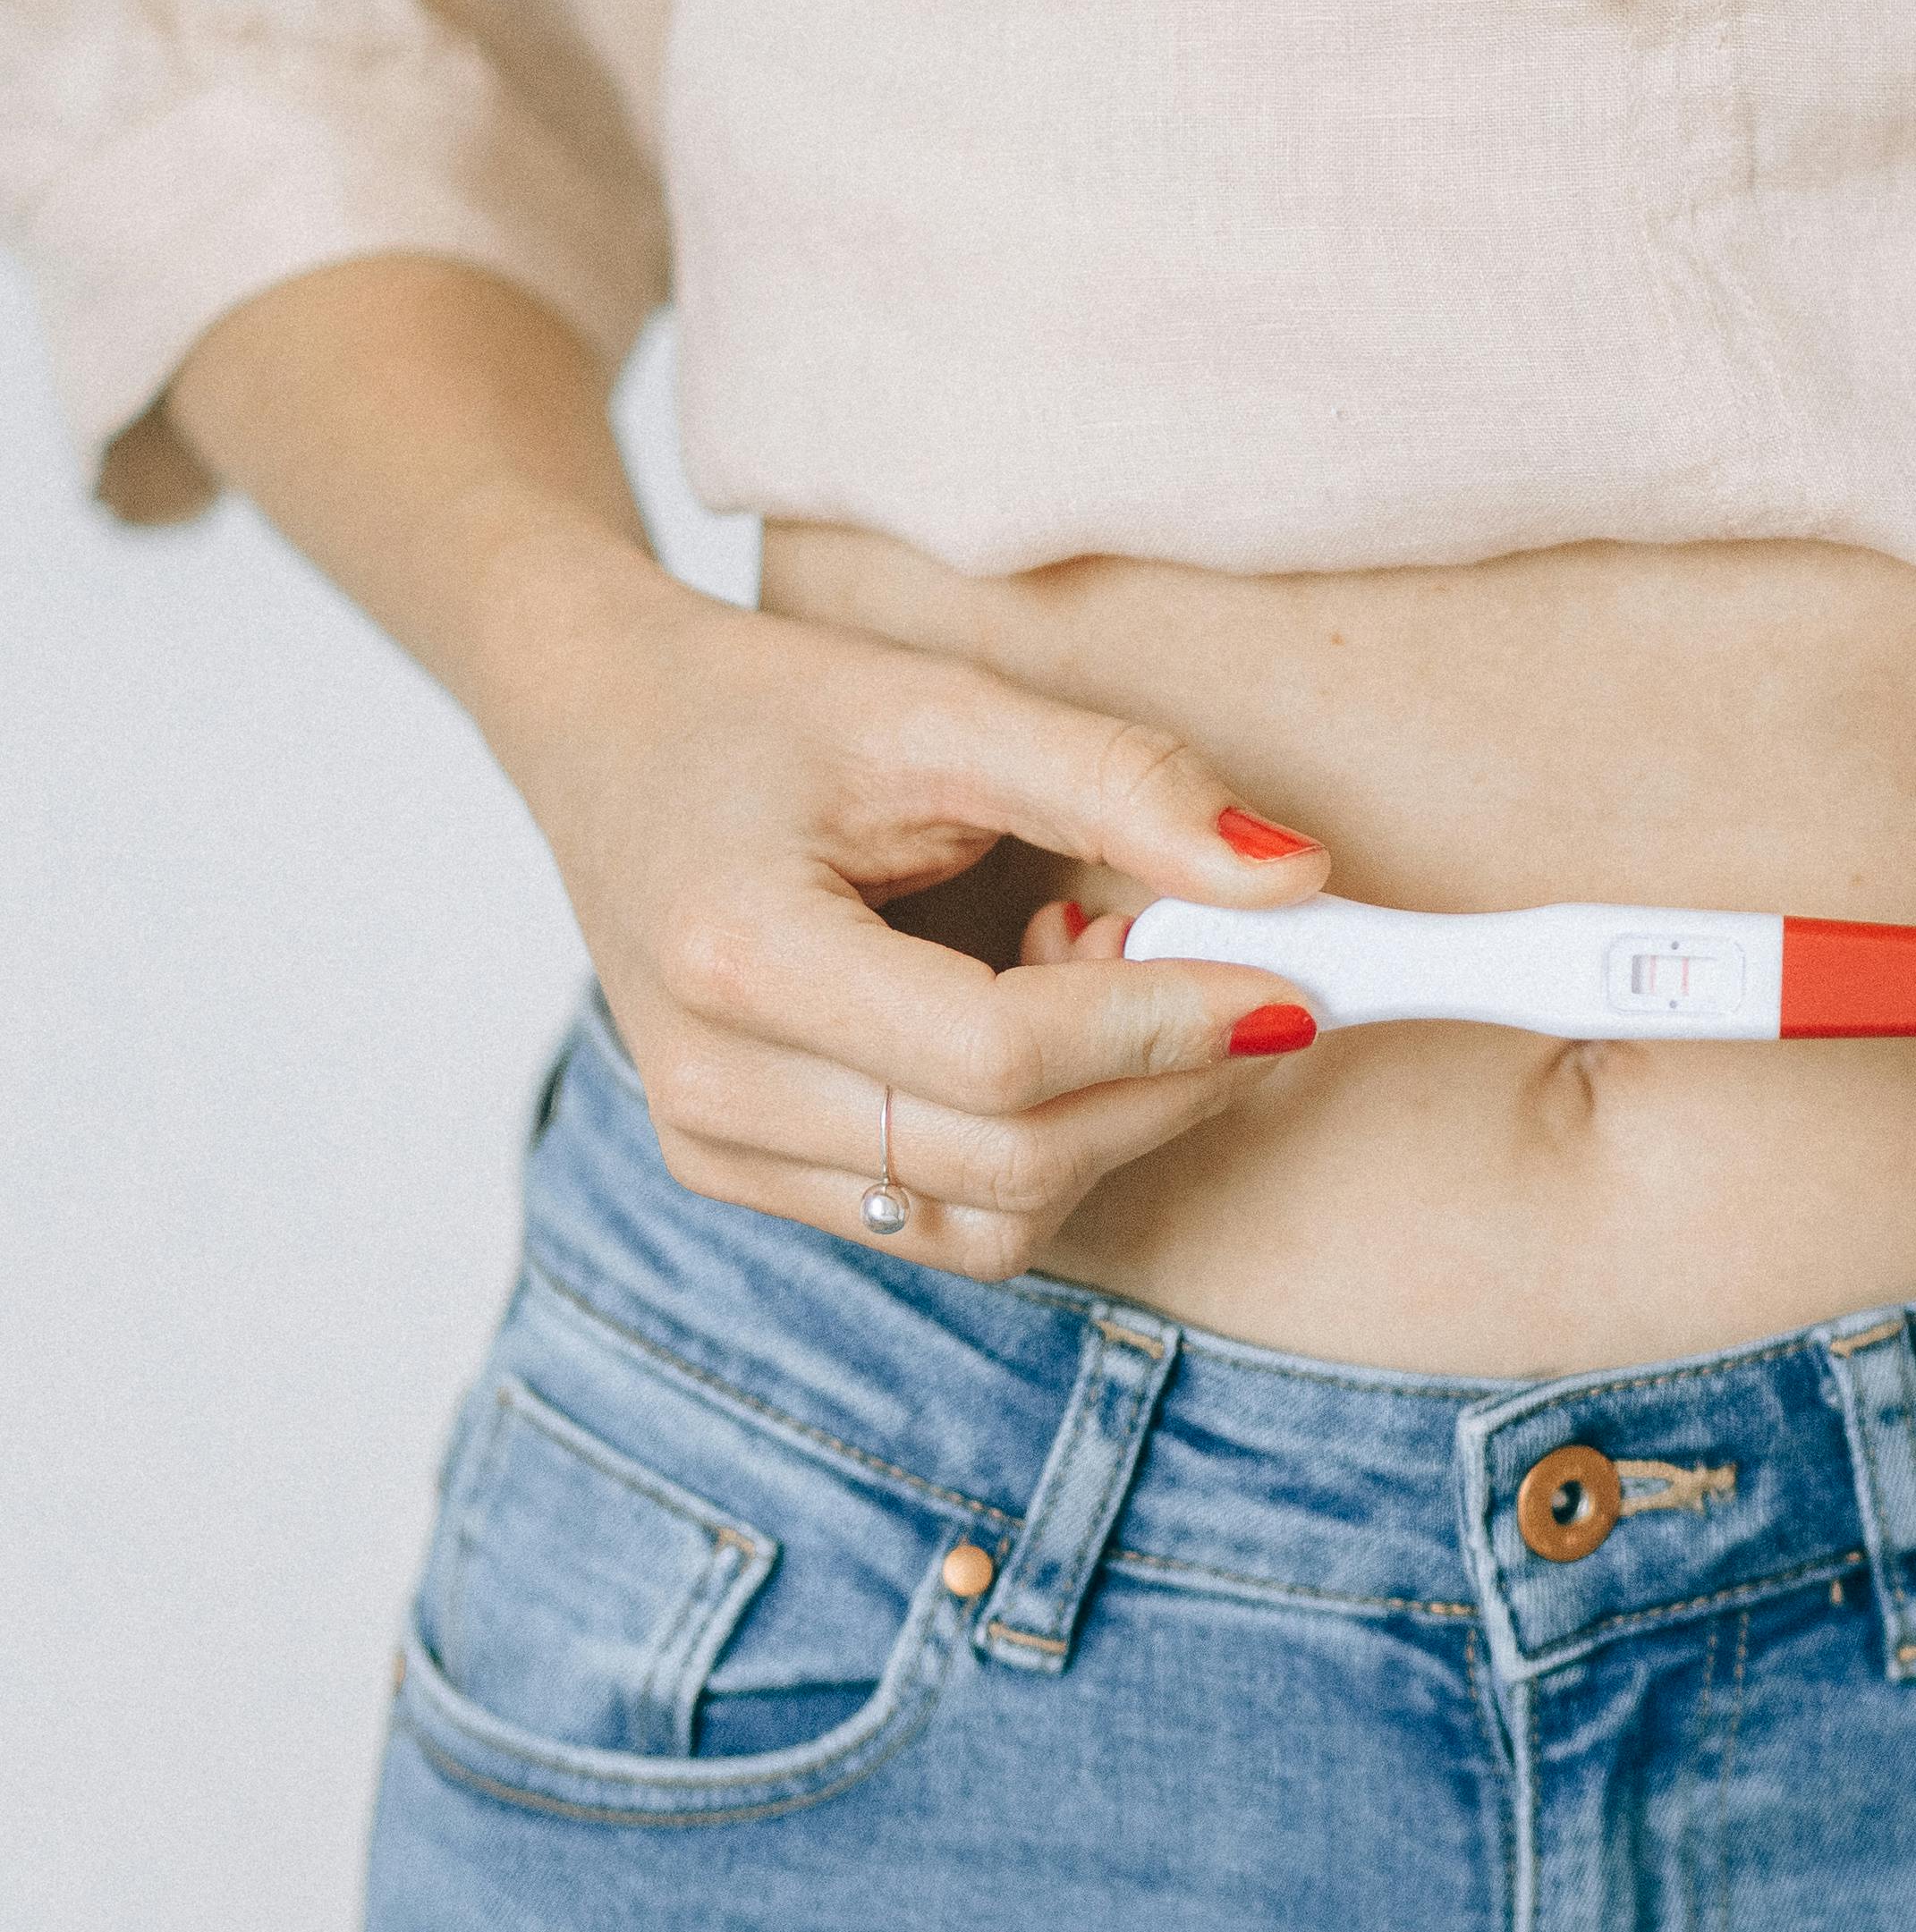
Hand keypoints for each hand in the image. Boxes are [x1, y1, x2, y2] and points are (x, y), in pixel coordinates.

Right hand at [490, 549, 1333, 1276]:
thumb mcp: (944, 706)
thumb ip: (1122, 782)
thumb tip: (1296, 879)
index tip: (1296, 984)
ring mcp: (714, 1151)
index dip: (1170, 1027)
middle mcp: (707, 1086)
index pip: (1003, 1057)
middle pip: (1010, 1160)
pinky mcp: (739, 1178)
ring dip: (1105, 1121)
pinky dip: (1038, 1149)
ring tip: (1094, 973)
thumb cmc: (766, 709)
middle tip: (1227, 969)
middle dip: (1164, 1080)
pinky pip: (945, 1225)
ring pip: (990, 1222)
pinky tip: (1037, 1030)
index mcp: (737, 954)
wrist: (603, 735)